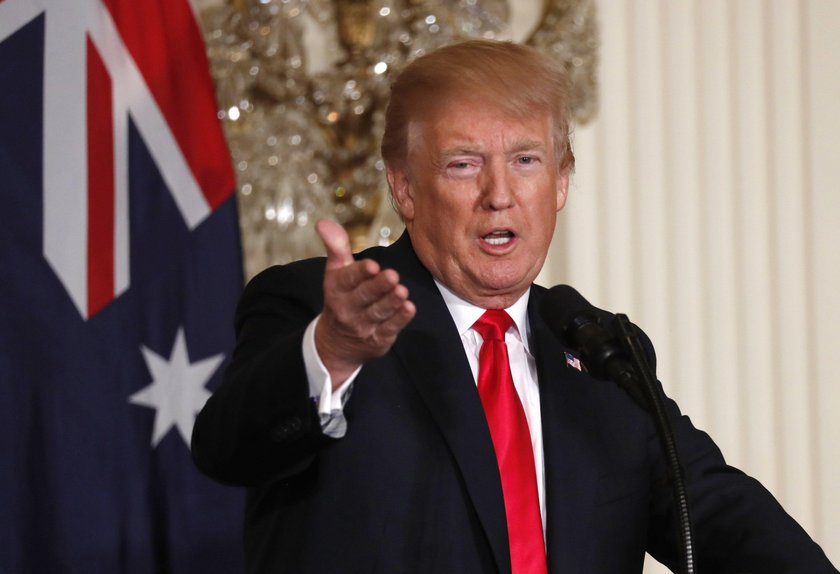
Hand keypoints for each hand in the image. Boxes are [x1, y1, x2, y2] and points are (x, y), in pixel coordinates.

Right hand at [314, 220, 415, 388]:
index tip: (372, 265)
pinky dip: (400, 319)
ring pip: (378, 312)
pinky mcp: (378, 339)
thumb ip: (336, 247)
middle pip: (364, 296)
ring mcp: (363, 326)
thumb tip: (324, 222)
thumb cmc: (341, 298)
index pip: (348, 279)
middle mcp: (347, 308)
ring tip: (402, 291)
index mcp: (336, 288)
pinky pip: (389, 329)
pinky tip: (409, 308)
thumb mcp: (335, 272)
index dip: (360, 273)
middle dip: (379, 286)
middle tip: (393, 276)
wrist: (336, 343)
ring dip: (391, 302)